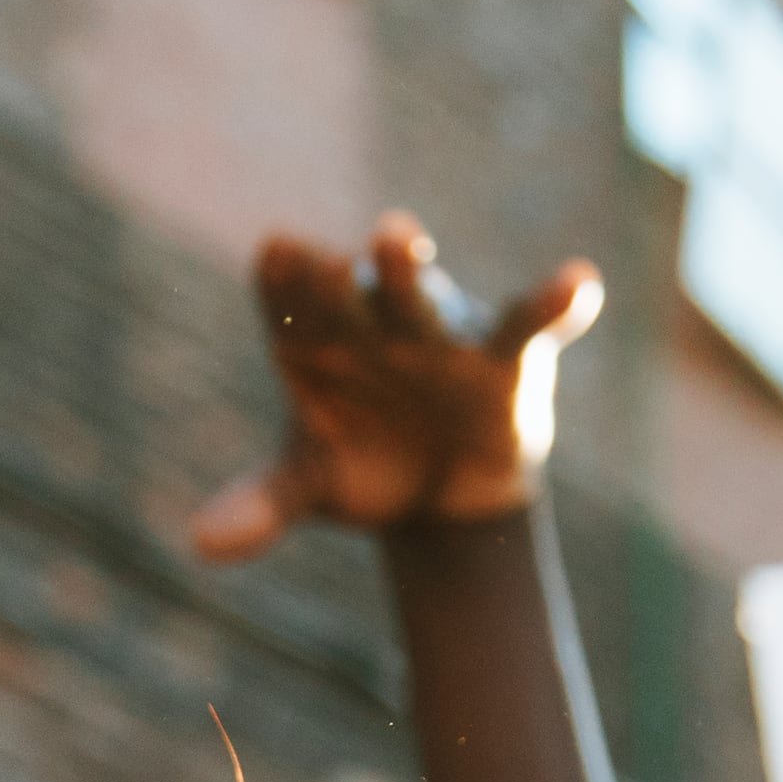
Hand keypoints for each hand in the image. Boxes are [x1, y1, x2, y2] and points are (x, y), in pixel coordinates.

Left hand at [189, 212, 603, 561]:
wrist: (441, 495)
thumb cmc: (363, 466)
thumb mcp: (310, 483)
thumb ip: (262, 502)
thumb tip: (201, 544)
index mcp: (314, 339)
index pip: (289, 299)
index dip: (283, 282)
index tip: (275, 256)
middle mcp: (373, 320)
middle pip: (350, 290)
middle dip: (339, 274)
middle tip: (327, 256)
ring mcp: (438, 334)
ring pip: (421, 297)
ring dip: (407, 271)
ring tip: (397, 237)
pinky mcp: (505, 356)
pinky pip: (530, 323)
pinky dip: (555, 303)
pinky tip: (581, 283)